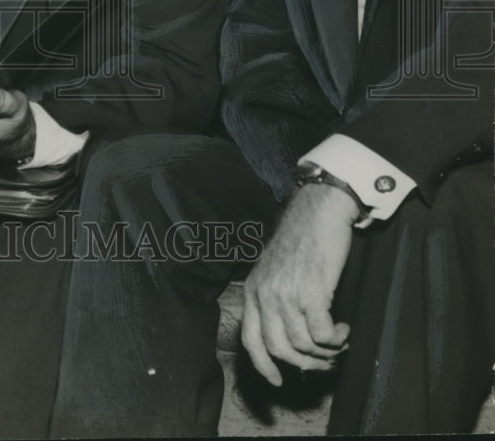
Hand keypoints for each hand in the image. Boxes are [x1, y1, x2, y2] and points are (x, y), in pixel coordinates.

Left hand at [241, 181, 356, 385]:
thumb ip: (275, 298)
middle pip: (278, 348)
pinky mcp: (312, 291)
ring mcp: (287, 293)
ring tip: (338, 341)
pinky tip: (344, 327)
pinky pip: (323, 335)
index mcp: (254, 289)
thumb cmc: (302, 239)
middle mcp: (265, 293)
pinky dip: (336, 339)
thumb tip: (290, 338)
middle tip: (325, 362)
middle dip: (304, 363)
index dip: (263, 366)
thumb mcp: (276, 269)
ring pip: (303, 345)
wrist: (318, 211)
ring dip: (325, 352)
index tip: (277, 382)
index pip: (250, 339)